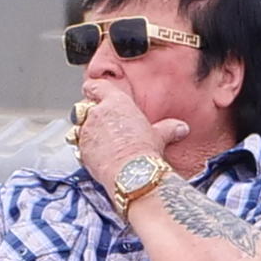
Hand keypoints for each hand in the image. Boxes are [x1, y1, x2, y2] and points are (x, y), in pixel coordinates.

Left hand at [72, 80, 184, 197]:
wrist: (131, 173)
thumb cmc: (144, 151)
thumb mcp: (160, 136)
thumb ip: (168, 129)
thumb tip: (182, 128)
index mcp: (116, 102)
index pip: (96, 86)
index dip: (92, 88)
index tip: (91, 90)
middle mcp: (98, 113)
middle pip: (85, 107)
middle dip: (89, 114)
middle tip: (100, 125)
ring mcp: (87, 131)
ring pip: (78, 126)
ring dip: (85, 132)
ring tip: (97, 142)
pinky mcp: (81, 149)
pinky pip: (78, 145)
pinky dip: (84, 149)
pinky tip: (96, 156)